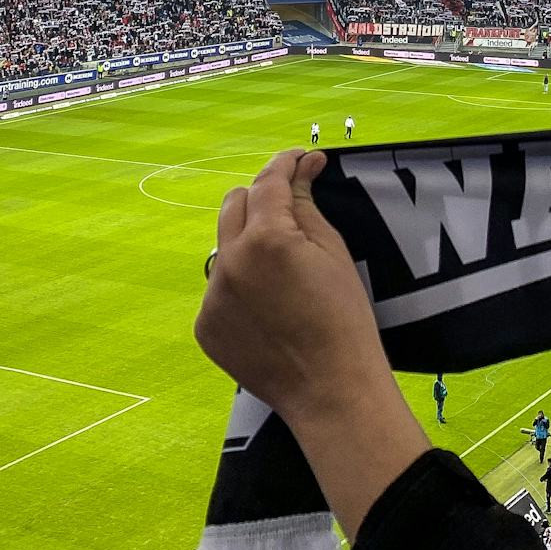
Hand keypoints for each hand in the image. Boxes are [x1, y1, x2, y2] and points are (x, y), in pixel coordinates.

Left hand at [195, 148, 429, 536]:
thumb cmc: (345, 319)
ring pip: (225, 247)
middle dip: (262, 199)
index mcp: (265, 238)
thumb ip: (306, 204)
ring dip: (249, 243)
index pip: (269, 181)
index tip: (302, 159)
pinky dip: (241, 285)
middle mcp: (228, 261)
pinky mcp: (205, 326)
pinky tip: (270, 306)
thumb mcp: (333, 252)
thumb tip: (302, 166)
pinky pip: (219, 288)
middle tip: (292, 212)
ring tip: (283, 270)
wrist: (330, 391)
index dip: (286, 163)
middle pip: (234, 204)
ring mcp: (211, 296)